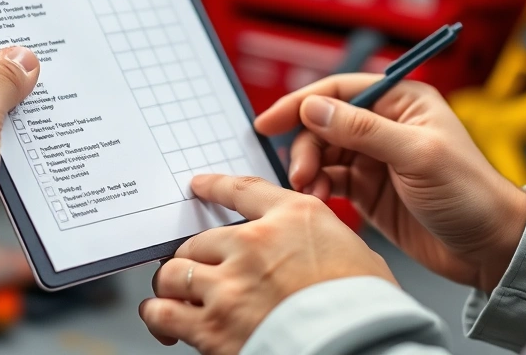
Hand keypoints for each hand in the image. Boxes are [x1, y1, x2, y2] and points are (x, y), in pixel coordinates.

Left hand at [140, 174, 393, 354]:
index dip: (213, 187)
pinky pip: (165, 312)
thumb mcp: (356, 254)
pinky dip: (159, 316)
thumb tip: (315, 256)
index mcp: (293, 218)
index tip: (197, 186)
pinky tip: (165, 323)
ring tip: (173, 298)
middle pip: (198, 239)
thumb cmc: (366, 307)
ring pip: (174, 273)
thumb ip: (322, 244)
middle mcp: (254, 243)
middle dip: (193, 258)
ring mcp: (230, 283)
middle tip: (195, 273)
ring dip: (172, 286)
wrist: (360, 345)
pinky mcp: (212, 323)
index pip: (241, 190)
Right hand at [254, 75, 525, 292]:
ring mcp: (376, 158)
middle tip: (299, 174)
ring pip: (323, 153)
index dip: (301, 104)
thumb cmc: (470, 194)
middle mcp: (385, 125)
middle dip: (305, 146)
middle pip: (324, 124)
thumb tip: (314, 108)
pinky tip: (316, 200)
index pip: (339, 91)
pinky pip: (330, 180)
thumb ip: (363, 130)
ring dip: (308, 170)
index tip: (268, 122)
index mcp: (402, 101)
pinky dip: (317, 188)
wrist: (491, 248)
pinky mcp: (369, 190)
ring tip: (308, 191)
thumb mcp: (417, 156)